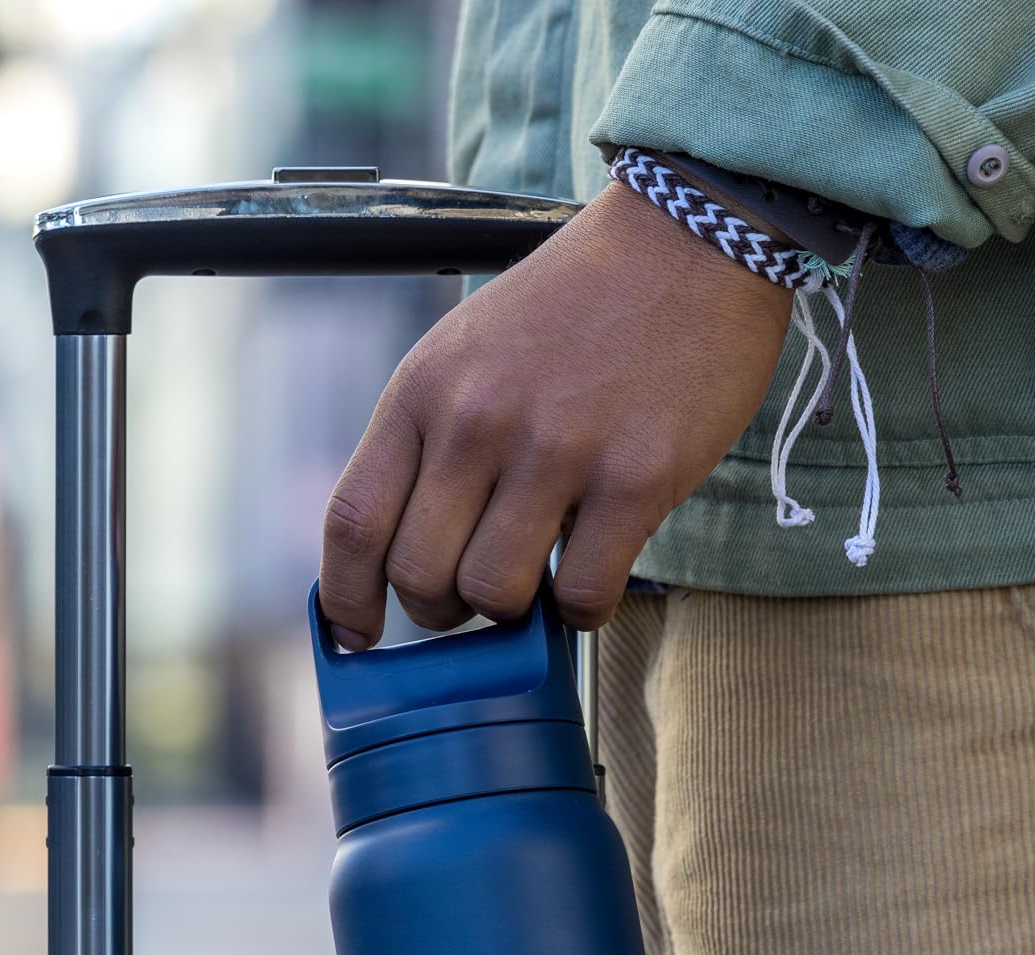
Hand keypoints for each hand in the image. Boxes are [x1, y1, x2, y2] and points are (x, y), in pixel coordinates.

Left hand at [317, 183, 793, 640]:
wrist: (689, 240)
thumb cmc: (574, 309)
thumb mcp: (467, 353)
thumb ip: (430, 442)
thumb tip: (404, 556)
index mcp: (423, 390)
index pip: (353, 521)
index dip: (345, 598)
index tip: (357, 635)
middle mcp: (478, 421)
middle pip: (417, 574)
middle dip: (438, 608)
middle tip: (472, 596)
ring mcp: (558, 450)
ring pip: (493, 594)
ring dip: (510, 612)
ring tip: (536, 579)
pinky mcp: (638, 477)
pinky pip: (582, 593)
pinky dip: (580, 610)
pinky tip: (591, 579)